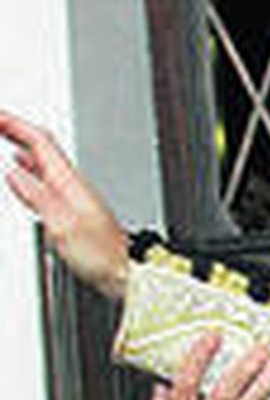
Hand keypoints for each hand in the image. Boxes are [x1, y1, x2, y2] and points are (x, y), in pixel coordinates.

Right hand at [0, 111, 131, 296]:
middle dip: (16, 130)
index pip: (40, 141)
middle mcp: (73, 186)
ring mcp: (75, 197)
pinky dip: (31, 170)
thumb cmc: (104, 256)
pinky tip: (25, 176)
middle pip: (43, 146)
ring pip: (44, 162)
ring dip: (22, 146)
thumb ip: (38, 197)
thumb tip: (13, 173)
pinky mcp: (75, 211)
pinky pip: (47, 180)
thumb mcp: (63, 226)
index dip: (14, 124)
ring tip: (4, 139)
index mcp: (70, 184)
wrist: (128, 274)